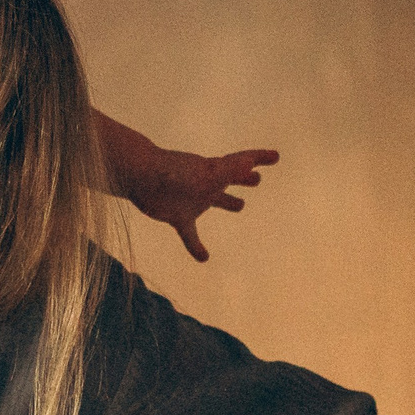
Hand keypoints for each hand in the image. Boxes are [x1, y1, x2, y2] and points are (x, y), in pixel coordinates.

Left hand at [127, 146, 278, 262]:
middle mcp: (206, 183)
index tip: (276, 156)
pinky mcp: (177, 216)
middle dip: (244, 178)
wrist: (138, 177)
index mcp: (215, 170)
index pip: (242, 161)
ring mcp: (192, 199)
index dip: (260, 157)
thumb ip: (230, 168)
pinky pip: (190, 234)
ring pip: (214, 201)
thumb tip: (251, 161)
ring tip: (240, 205)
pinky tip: (204, 258)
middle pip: (230, 178)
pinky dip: (196, 246)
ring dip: (228, 201)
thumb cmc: (172, 173)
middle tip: (257, 179)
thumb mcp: (208, 171)